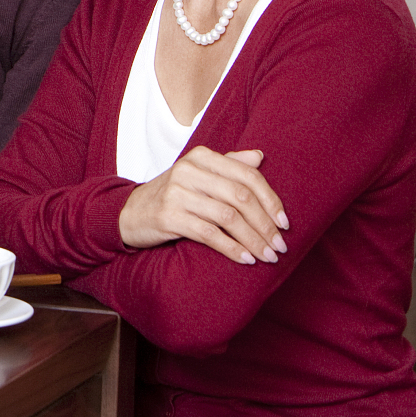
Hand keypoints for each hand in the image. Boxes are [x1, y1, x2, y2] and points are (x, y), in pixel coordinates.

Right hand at [118, 147, 288, 264]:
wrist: (130, 213)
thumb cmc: (172, 195)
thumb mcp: (198, 175)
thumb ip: (228, 164)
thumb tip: (260, 156)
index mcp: (200, 157)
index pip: (247, 176)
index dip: (271, 201)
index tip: (285, 224)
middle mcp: (188, 171)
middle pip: (241, 197)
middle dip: (265, 225)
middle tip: (280, 245)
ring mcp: (176, 193)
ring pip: (228, 217)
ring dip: (253, 240)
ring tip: (267, 256)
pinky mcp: (168, 216)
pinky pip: (209, 234)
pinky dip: (232, 249)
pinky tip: (245, 259)